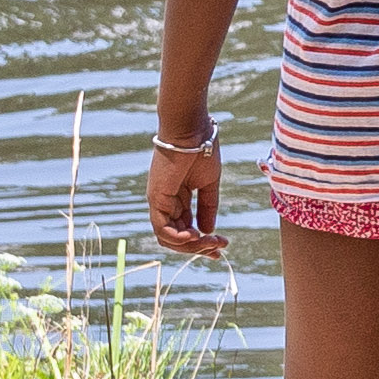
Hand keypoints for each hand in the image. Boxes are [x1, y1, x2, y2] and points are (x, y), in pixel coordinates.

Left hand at [146, 138, 226, 258]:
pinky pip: (161, 228)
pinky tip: (195, 236)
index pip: (185, 229)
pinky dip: (177, 237)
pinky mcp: (156, 198)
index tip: (222, 246)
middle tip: (220, 248)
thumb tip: (209, 230)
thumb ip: (207, 207)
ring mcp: (159, 202)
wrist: (193, 131)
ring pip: (168, 238)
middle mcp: (165, 203)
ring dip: (190, 245)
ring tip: (211, 241)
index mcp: (177, 199)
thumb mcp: (208, 184)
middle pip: (176, 237)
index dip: (202, 242)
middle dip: (198, 247)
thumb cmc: (202, 150)